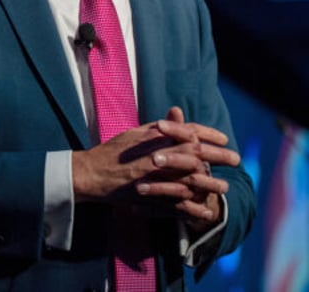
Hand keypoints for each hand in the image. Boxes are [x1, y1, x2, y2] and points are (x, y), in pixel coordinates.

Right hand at [72, 106, 238, 226]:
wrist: (90, 174)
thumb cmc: (111, 152)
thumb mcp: (134, 133)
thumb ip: (157, 128)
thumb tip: (176, 116)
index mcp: (152, 140)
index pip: (187, 133)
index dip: (208, 134)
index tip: (223, 138)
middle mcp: (155, 157)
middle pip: (194, 155)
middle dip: (218, 156)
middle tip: (236, 158)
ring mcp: (153, 179)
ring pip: (189, 181)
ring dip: (210, 184)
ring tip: (224, 187)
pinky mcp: (148, 198)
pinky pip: (175, 205)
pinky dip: (192, 208)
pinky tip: (205, 210)